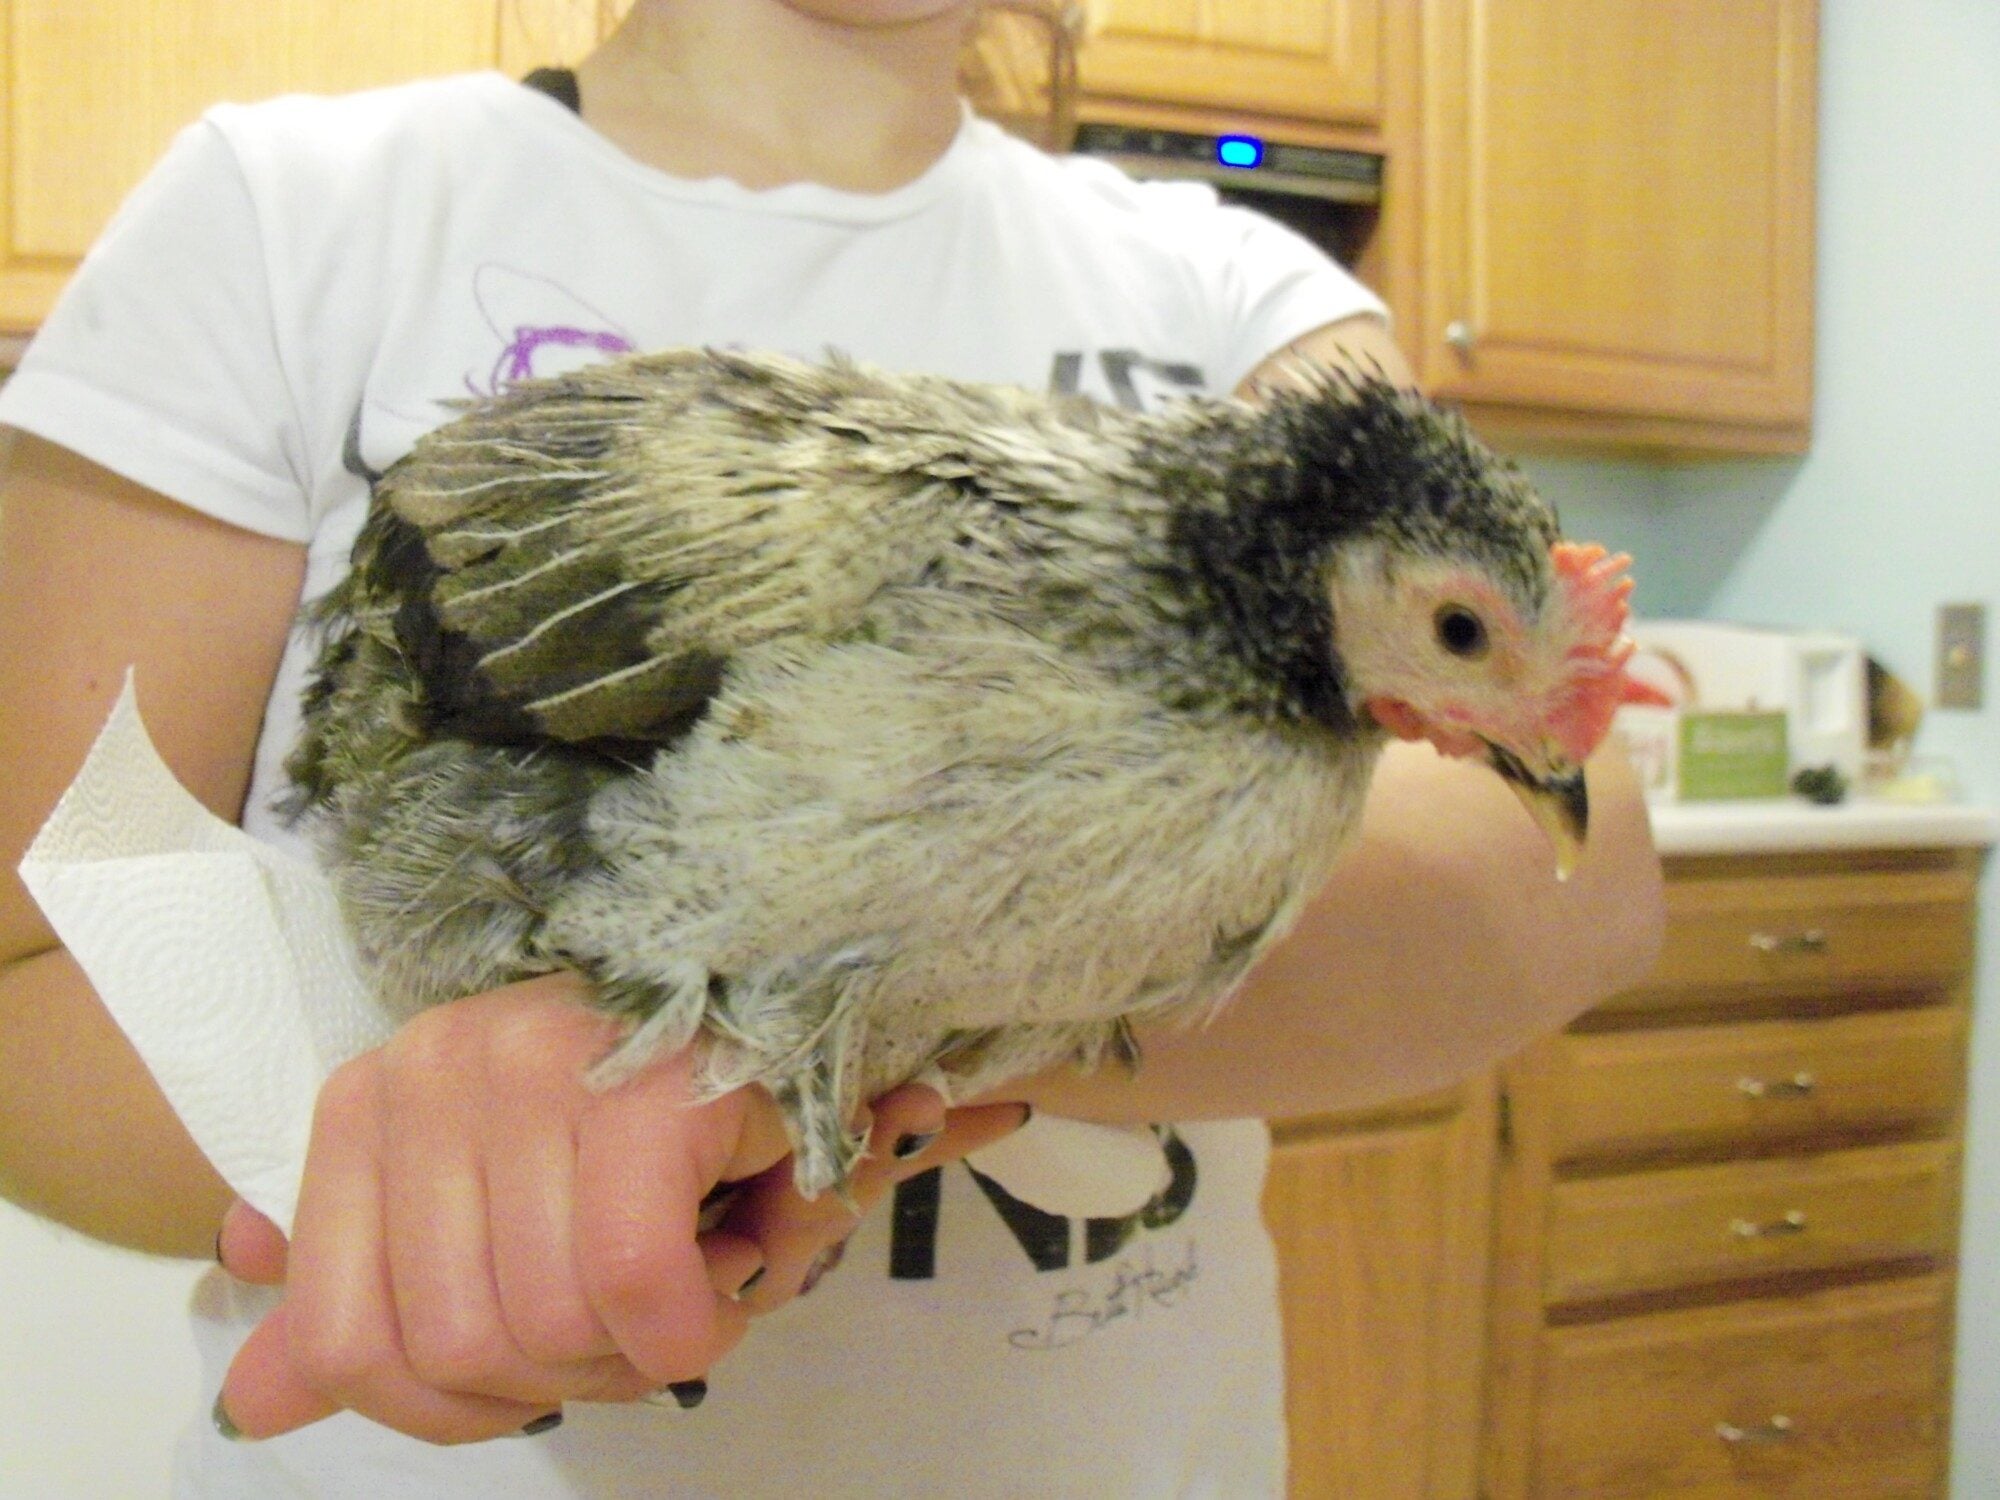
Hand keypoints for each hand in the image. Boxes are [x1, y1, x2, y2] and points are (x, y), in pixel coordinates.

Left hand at [214, 974, 1025, 1443]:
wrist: (792, 1006)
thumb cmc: (651, 1116)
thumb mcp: (501, 1213)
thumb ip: (378, 1304)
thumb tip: (257, 1404)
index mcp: (373, 1102)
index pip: (349, 1344)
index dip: (457, 1406)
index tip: (554, 1358)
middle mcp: (431, 1070)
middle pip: (461, 1350)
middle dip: (575, 1378)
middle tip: (646, 1320)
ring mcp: (531, 1064)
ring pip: (549, 1325)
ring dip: (644, 1352)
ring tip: (693, 1279)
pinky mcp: (641, 1086)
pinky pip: (633, 1282)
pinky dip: (690, 1323)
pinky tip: (727, 1274)